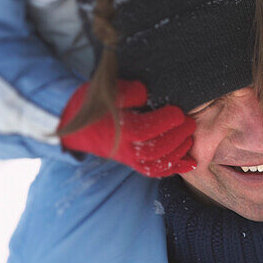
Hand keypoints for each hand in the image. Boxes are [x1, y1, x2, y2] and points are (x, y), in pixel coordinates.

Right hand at [59, 80, 195, 177]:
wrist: (72, 127)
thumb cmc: (89, 105)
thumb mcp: (103, 91)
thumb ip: (125, 92)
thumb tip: (145, 93)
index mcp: (118, 130)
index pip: (146, 130)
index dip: (166, 122)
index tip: (179, 112)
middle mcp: (125, 149)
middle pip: (156, 148)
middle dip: (177, 136)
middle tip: (190, 122)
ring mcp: (128, 159)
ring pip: (157, 164)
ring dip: (178, 153)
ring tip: (189, 138)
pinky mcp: (131, 163)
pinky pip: (154, 171)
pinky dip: (174, 169)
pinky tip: (190, 163)